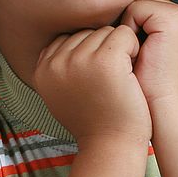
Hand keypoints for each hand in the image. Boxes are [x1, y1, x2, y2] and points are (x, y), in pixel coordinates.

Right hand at [34, 25, 151, 145]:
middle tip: (109, 82)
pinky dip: (134, 50)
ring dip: (120, 51)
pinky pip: (125, 34)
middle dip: (104, 51)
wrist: (111, 145)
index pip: (71, 38)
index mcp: (42, 69)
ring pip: (107, 31)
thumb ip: (60, 66)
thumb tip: (68, 37)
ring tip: (118, 79)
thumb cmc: (94, 119)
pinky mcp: (107, 59)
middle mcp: (57, 62)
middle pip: (89, 32)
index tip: (95, 82)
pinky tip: (131, 73)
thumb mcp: (63, 93)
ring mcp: (81, 59)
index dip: (90, 55)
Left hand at [119, 0, 177, 108]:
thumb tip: (118, 11)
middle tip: (142, 55)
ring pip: (138, 5)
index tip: (143, 54)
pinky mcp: (173, 19)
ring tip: (141, 54)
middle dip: (134, 27)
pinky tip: (140, 51)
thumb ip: (147, 27)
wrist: (163, 107)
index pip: (150, 8)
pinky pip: (135, 9)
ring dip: (131, 29)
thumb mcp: (153, 49)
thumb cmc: (152, 85)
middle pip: (143, 3)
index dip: (137, 29)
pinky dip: (130, 30)